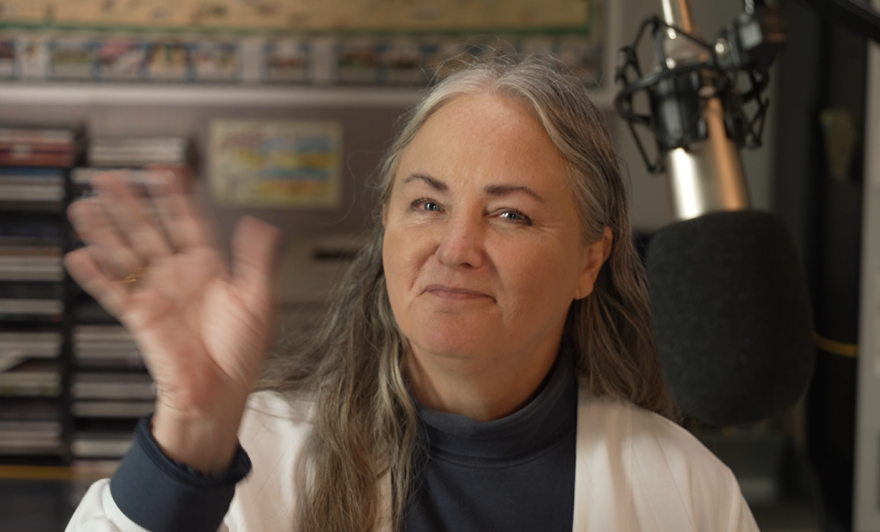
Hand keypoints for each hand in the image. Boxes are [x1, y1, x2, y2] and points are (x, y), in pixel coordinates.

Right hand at [64, 170, 280, 471]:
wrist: (220, 392)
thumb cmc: (241, 353)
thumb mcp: (258, 300)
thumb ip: (257, 260)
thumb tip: (260, 224)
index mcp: (208, 269)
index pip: (188, 223)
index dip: (177, 198)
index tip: (167, 172)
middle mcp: (178, 276)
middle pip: (149, 230)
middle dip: (130, 204)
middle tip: (111, 177)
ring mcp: (156, 294)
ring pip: (125, 254)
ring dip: (105, 230)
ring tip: (86, 206)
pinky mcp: (139, 316)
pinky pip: (113, 291)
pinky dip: (96, 275)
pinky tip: (80, 255)